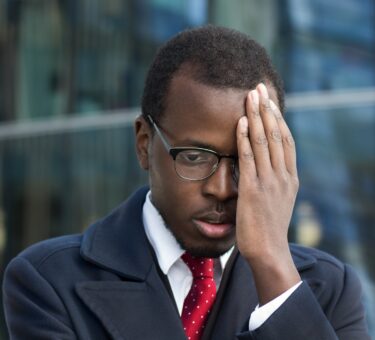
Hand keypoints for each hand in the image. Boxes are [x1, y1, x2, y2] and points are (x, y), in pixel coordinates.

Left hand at [236, 83, 300, 304]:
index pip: (285, 140)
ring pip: (264, 142)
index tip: (270, 100)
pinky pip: (249, 159)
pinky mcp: (254, 190)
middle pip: (276, 135)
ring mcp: (269, 182)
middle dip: (267, 109)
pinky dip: (244, 139)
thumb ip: (273, 179)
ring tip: (251, 96)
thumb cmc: (268, 226)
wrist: (268, 251)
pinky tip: (240, 122)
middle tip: (259, 88)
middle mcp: (283, 176)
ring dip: (256, 117)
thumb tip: (261, 163)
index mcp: (289, 177)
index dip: (278, 118)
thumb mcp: (277, 199)